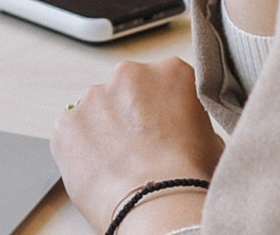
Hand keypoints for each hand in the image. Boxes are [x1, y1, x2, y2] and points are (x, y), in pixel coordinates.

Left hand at [52, 58, 221, 232]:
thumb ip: (192, 120)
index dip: (162, 110)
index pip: (163, 82)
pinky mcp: (67, 123)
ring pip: (96, 111)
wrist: (158, 207)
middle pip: (126, 91)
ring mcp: (94, 97)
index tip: (163, 130)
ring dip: (103, 131)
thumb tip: (184, 131)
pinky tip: (100, 171)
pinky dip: (80, 150)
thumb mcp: (212, 138)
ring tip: (119, 165)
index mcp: (171, 71)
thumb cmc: (189, 178)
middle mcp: (129, 74)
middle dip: (130, 114)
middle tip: (140, 149)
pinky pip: (72, 133)